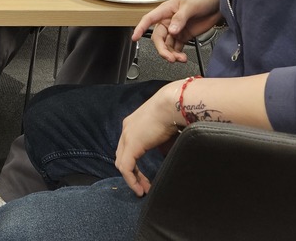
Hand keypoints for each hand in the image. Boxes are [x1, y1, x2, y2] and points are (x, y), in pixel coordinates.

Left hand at [115, 81, 181, 195]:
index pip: (127, 149)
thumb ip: (160, 145)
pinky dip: (131, 180)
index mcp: (132, 125)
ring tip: (142, 190)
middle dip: (132, 174)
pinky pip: (126, 167)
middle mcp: (126, 130)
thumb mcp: (164, 133)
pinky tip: (139, 189)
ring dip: (132, 179)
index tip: (145, 177)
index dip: (134, 164)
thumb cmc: (172, 115)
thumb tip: (163, 155)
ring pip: (122, 163)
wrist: (171, 105)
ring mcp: (127, 137)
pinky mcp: (131, 145)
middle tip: (143, 186)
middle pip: (122, 157)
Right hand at [132, 0, 220, 62]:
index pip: (149, 19)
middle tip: (170, 58)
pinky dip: (178, 54)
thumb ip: (180, 18)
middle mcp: (168, 21)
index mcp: (166, 10)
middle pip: (158, 38)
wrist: (219, 4)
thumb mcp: (190, 6)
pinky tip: (183, 57)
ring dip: (171, 54)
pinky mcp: (184, 36)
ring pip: (167, 45)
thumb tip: (172, 31)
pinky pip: (177, 48)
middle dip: (162, 49)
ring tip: (181, 58)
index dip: (140, 28)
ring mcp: (176, 29)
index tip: (134, 38)